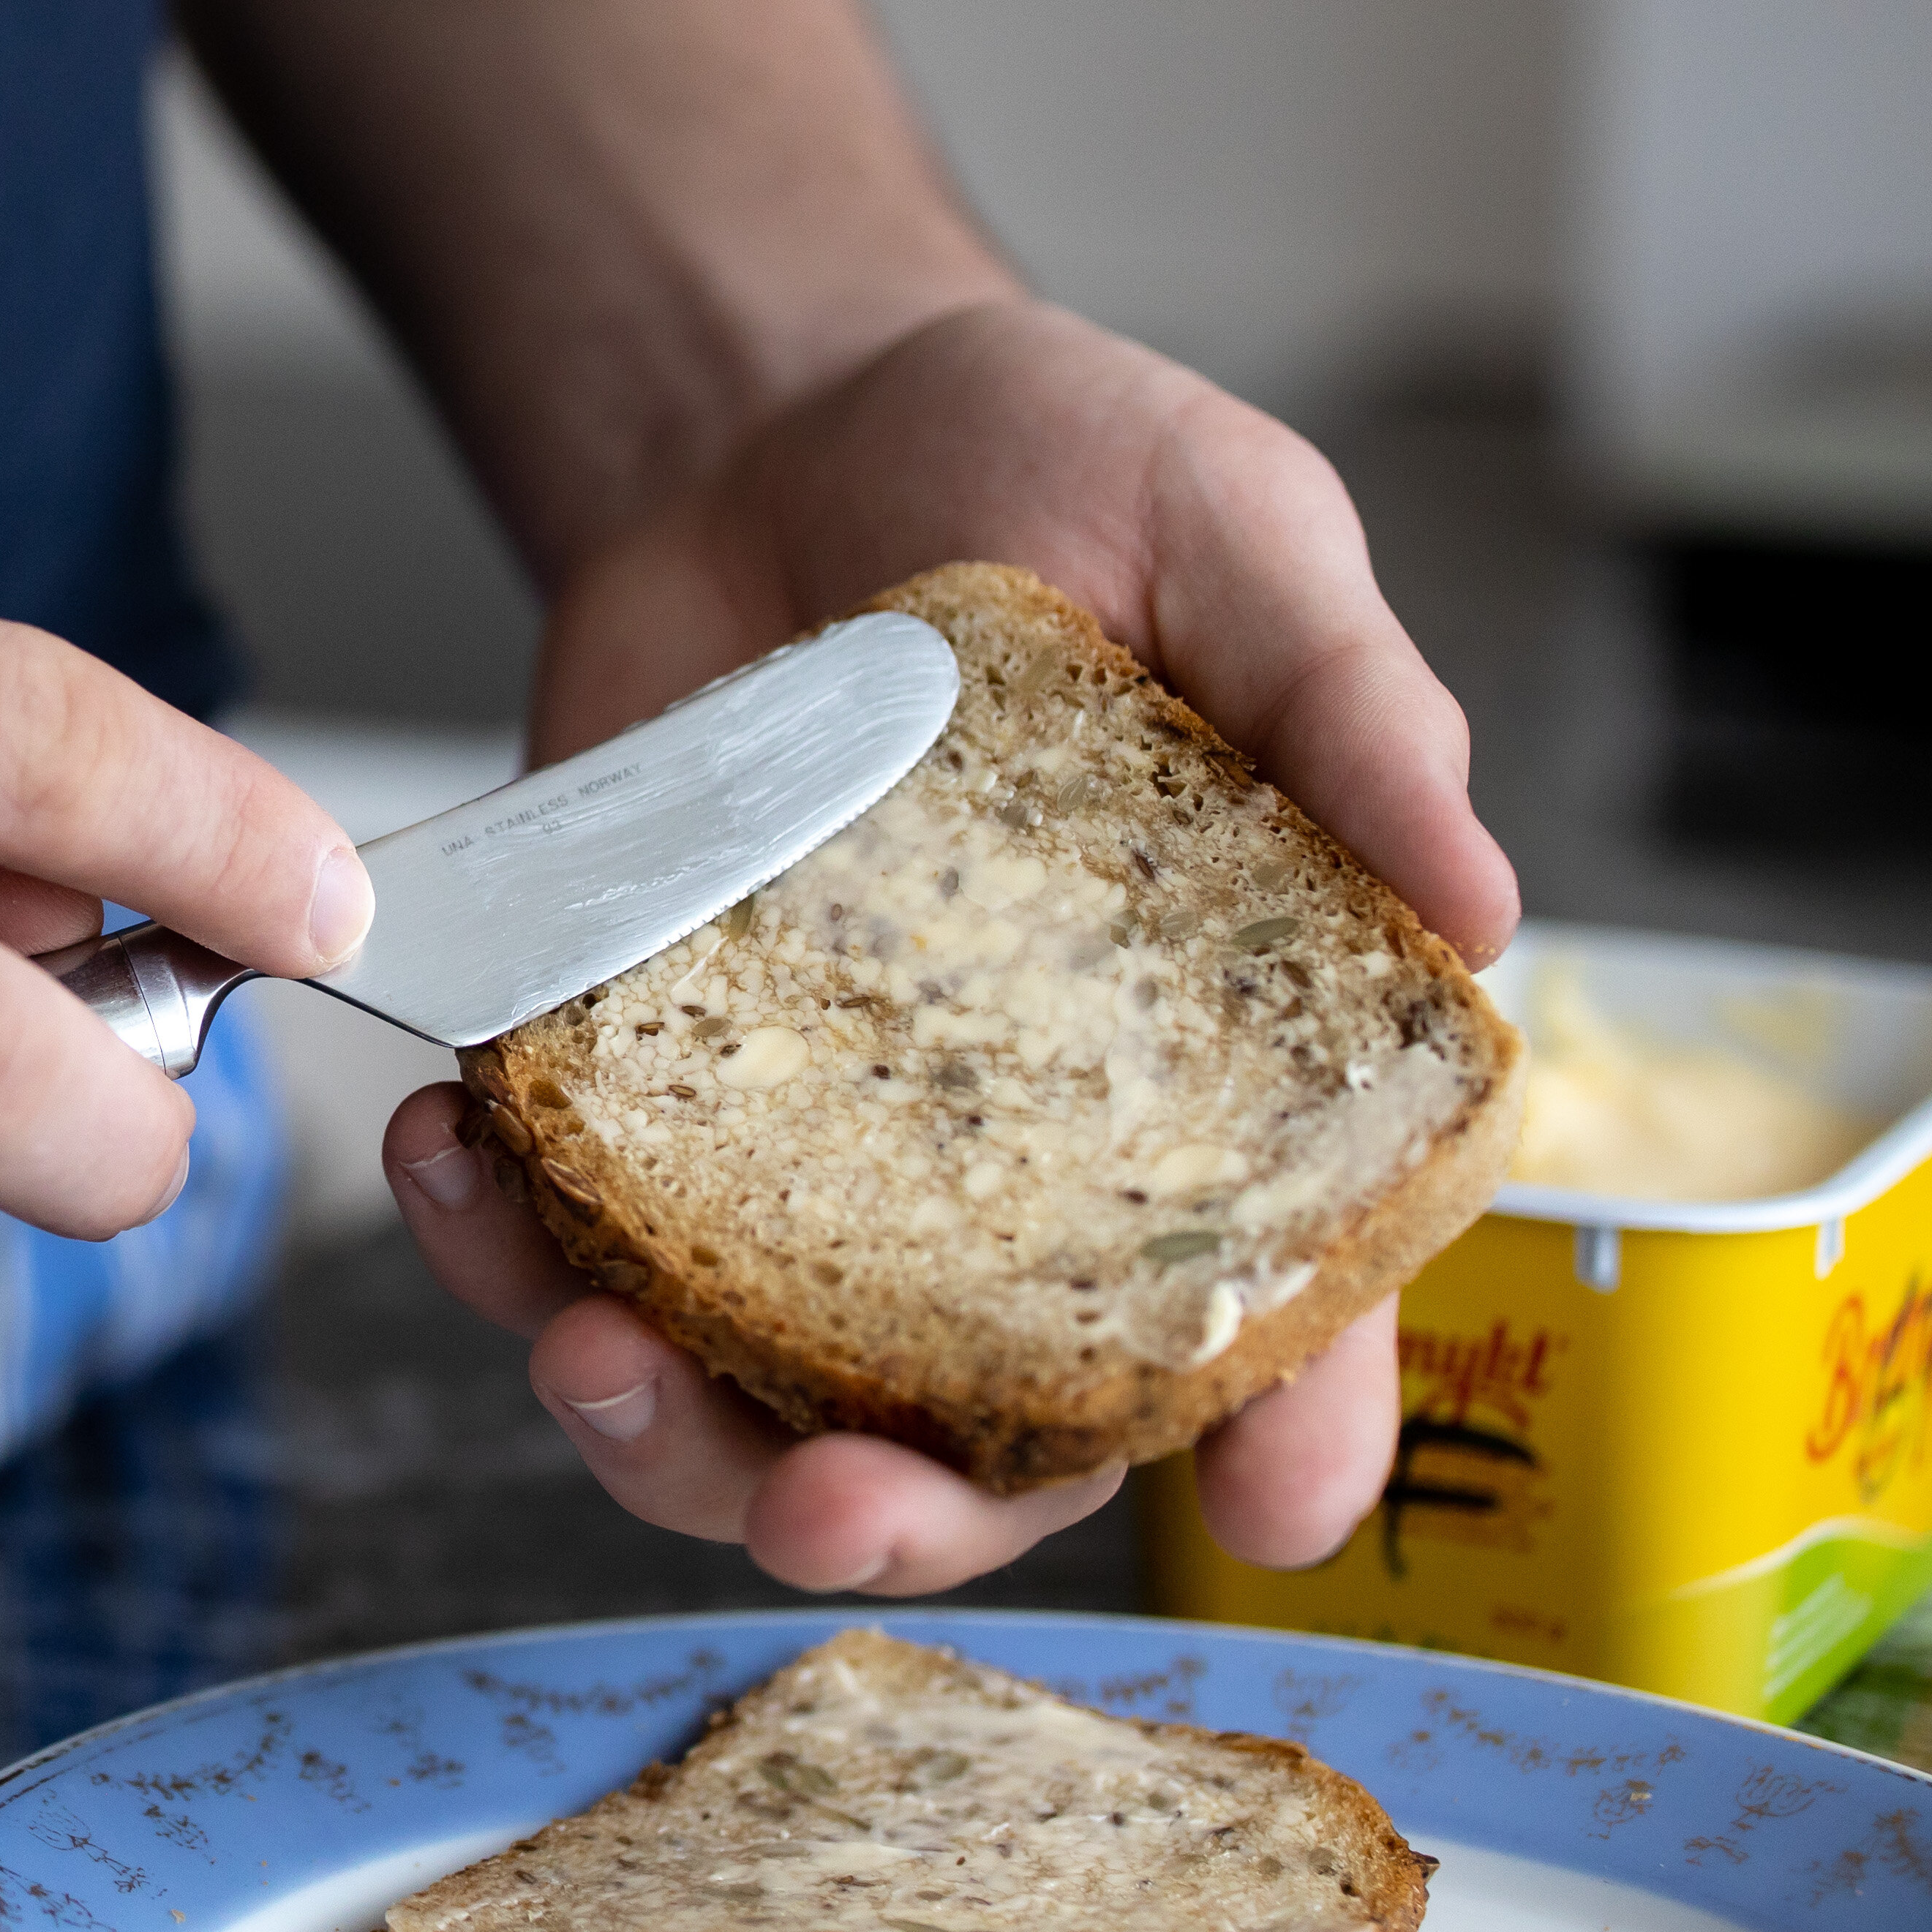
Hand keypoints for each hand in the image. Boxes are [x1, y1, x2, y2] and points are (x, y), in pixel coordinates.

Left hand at [384, 298, 1509, 1592]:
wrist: (777, 414)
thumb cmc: (1054, 470)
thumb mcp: (1235, 531)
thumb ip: (1348, 704)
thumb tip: (1486, 907)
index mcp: (1213, 1080)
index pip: (1285, 1312)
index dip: (1297, 1436)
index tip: (1271, 1516)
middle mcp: (1010, 1164)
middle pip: (983, 1436)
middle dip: (896, 1513)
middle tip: (813, 1507)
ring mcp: (801, 1141)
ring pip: (737, 1384)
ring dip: (652, 1421)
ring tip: (571, 1340)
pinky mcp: (631, 1077)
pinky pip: (556, 1228)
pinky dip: (491, 1236)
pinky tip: (445, 1155)